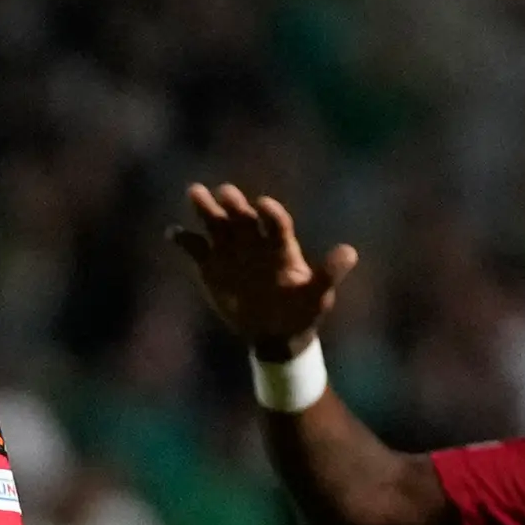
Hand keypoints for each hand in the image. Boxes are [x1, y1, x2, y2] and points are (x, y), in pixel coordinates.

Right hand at [172, 183, 358, 355]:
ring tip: (195, 192)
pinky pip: (195, 248)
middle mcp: (255, 242)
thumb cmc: (301, 311)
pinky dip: (185, 240)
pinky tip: (173, 232)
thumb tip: (350, 252)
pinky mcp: (211, 266)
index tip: (263, 204)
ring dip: (206, 208)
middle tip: (225, 192)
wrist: (275, 332)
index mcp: (281, 246)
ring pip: (217, 224)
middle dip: (235, 205)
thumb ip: (330, 273)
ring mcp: (231, 252)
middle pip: (243, 217)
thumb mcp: (319, 295)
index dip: (270, 214)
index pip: (276, 223)